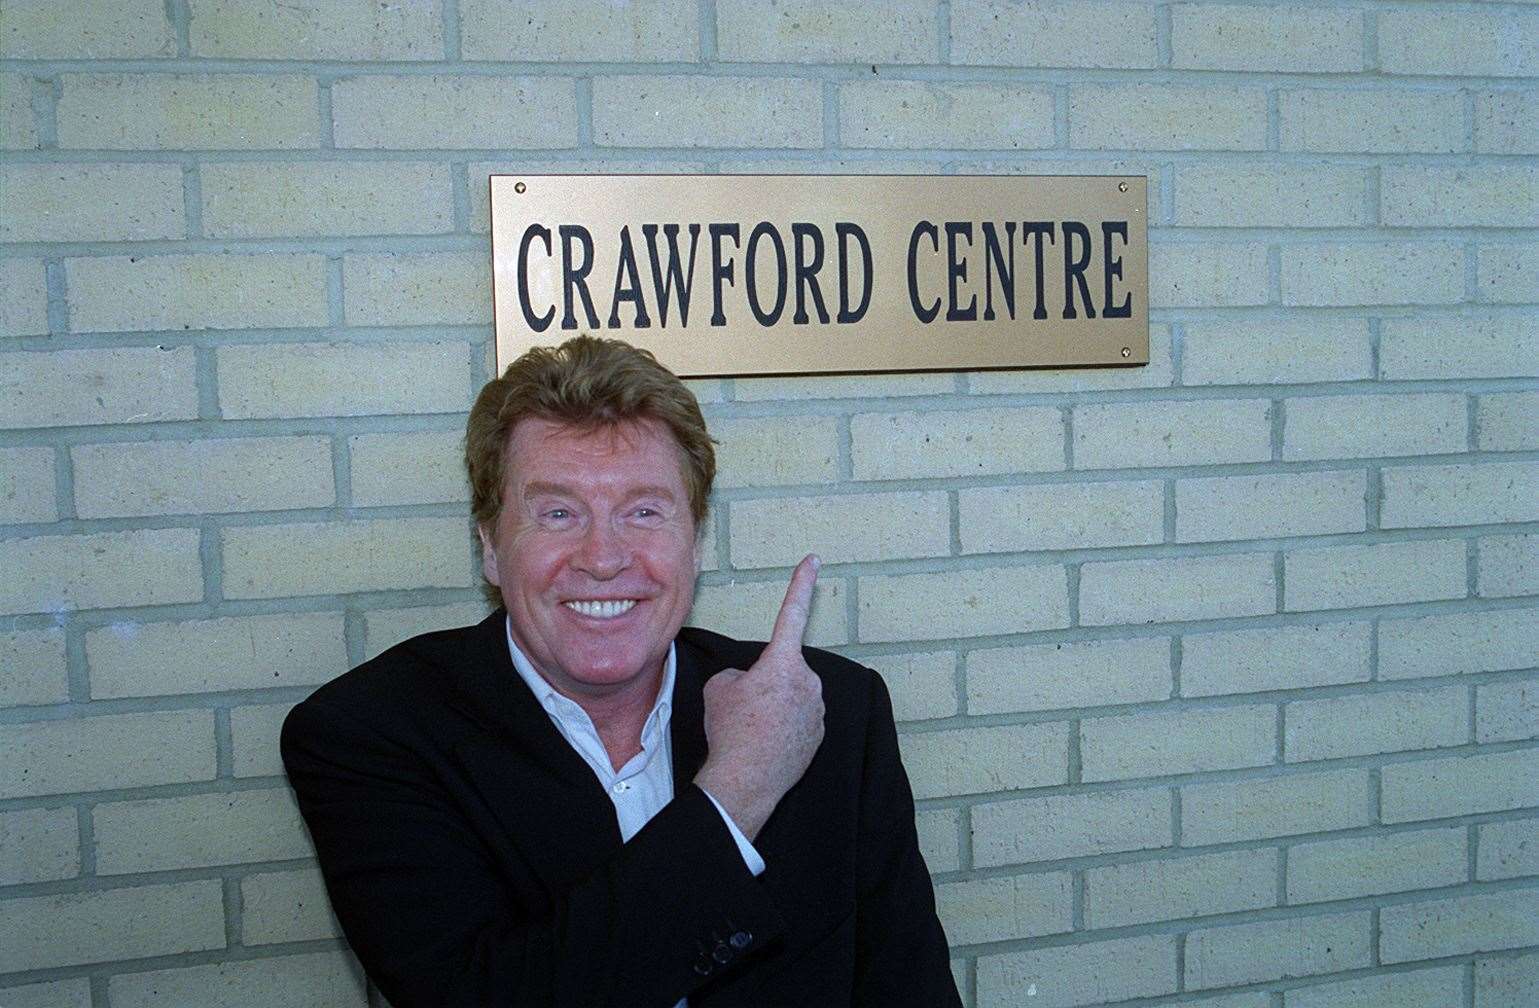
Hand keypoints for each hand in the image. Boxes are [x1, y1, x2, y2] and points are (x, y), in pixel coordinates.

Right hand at [693, 554, 825, 840]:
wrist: (744, 781)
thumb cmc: (730, 730)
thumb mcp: (720, 688)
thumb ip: (740, 674)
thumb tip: (751, 683)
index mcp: (782, 662)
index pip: (792, 613)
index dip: (801, 584)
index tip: (814, 561)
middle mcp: (808, 681)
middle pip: (783, 669)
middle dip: (766, 681)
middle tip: (744, 707)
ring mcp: (817, 709)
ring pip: (791, 695)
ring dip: (774, 705)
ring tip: (752, 729)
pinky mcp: (819, 734)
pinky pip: (798, 719)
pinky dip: (782, 727)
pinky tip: (765, 744)